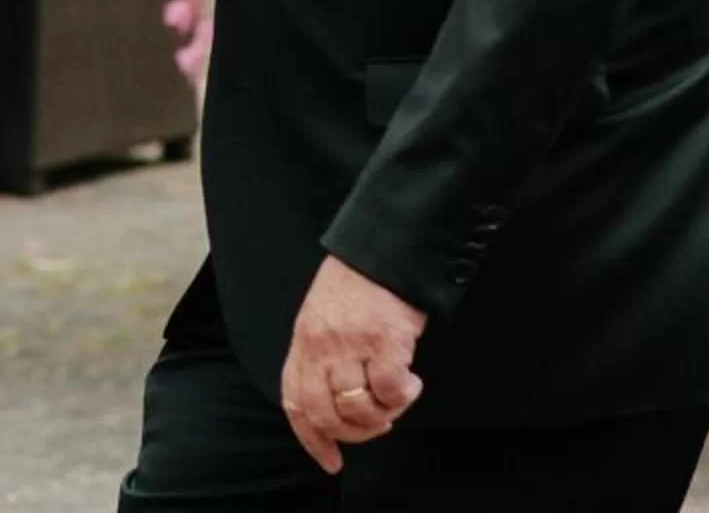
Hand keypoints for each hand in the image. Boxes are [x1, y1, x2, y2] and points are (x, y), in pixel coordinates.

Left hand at [280, 255, 426, 473]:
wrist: (387, 249)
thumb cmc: (358, 283)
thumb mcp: (322, 316)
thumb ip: (320, 356)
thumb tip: (334, 405)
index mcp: (303, 340)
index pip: (295, 403)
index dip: (312, 439)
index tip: (330, 460)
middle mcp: (321, 346)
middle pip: (326, 414)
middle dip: (354, 433)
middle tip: (377, 424)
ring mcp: (351, 344)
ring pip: (359, 409)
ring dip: (383, 415)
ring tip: (397, 397)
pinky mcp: (384, 342)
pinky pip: (390, 391)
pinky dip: (404, 396)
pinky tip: (412, 382)